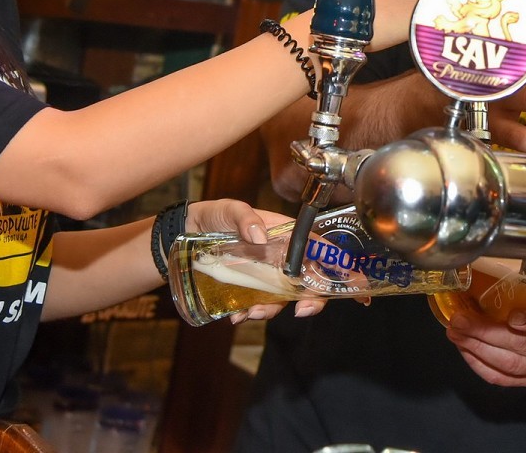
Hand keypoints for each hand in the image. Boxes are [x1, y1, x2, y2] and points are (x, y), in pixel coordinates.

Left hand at [184, 200, 324, 321]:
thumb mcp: (230, 209)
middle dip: (310, 300)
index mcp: (285, 234)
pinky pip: (256, 305)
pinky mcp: (247, 288)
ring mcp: (265, 275)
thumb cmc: (215, 216)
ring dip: (272, 310)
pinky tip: (236, 315)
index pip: (316, 249)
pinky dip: (249, 314)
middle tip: (301, 311)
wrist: (187, 232)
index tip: (338, 283)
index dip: (333, 265)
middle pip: (307, 280)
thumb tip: (259, 235)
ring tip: (252, 312)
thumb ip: (244, 217)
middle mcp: (280, 257)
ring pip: (282, 298)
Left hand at [445, 279, 525, 386]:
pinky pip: (507, 378)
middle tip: (460, 320)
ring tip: (456, 333)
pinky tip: (465, 350)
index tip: (514, 316)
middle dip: (487, 334)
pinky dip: (482, 366)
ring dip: (478, 349)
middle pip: (523, 346)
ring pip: (511, 364)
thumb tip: (509, 244)